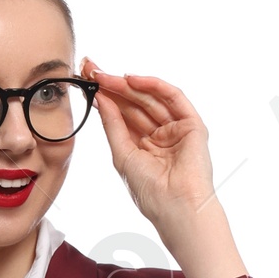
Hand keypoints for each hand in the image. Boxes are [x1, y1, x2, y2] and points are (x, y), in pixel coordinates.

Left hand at [81, 64, 217, 232]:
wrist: (176, 208)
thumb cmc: (150, 192)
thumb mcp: (122, 155)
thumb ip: (112, 125)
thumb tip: (100, 98)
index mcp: (142, 146)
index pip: (122, 114)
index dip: (104, 96)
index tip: (85, 79)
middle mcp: (159, 135)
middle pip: (134, 103)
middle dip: (112, 85)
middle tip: (91, 69)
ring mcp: (176, 129)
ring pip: (150, 98)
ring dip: (127, 84)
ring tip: (104, 75)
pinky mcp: (192, 125)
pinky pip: (173, 97)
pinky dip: (153, 85)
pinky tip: (131, 79)